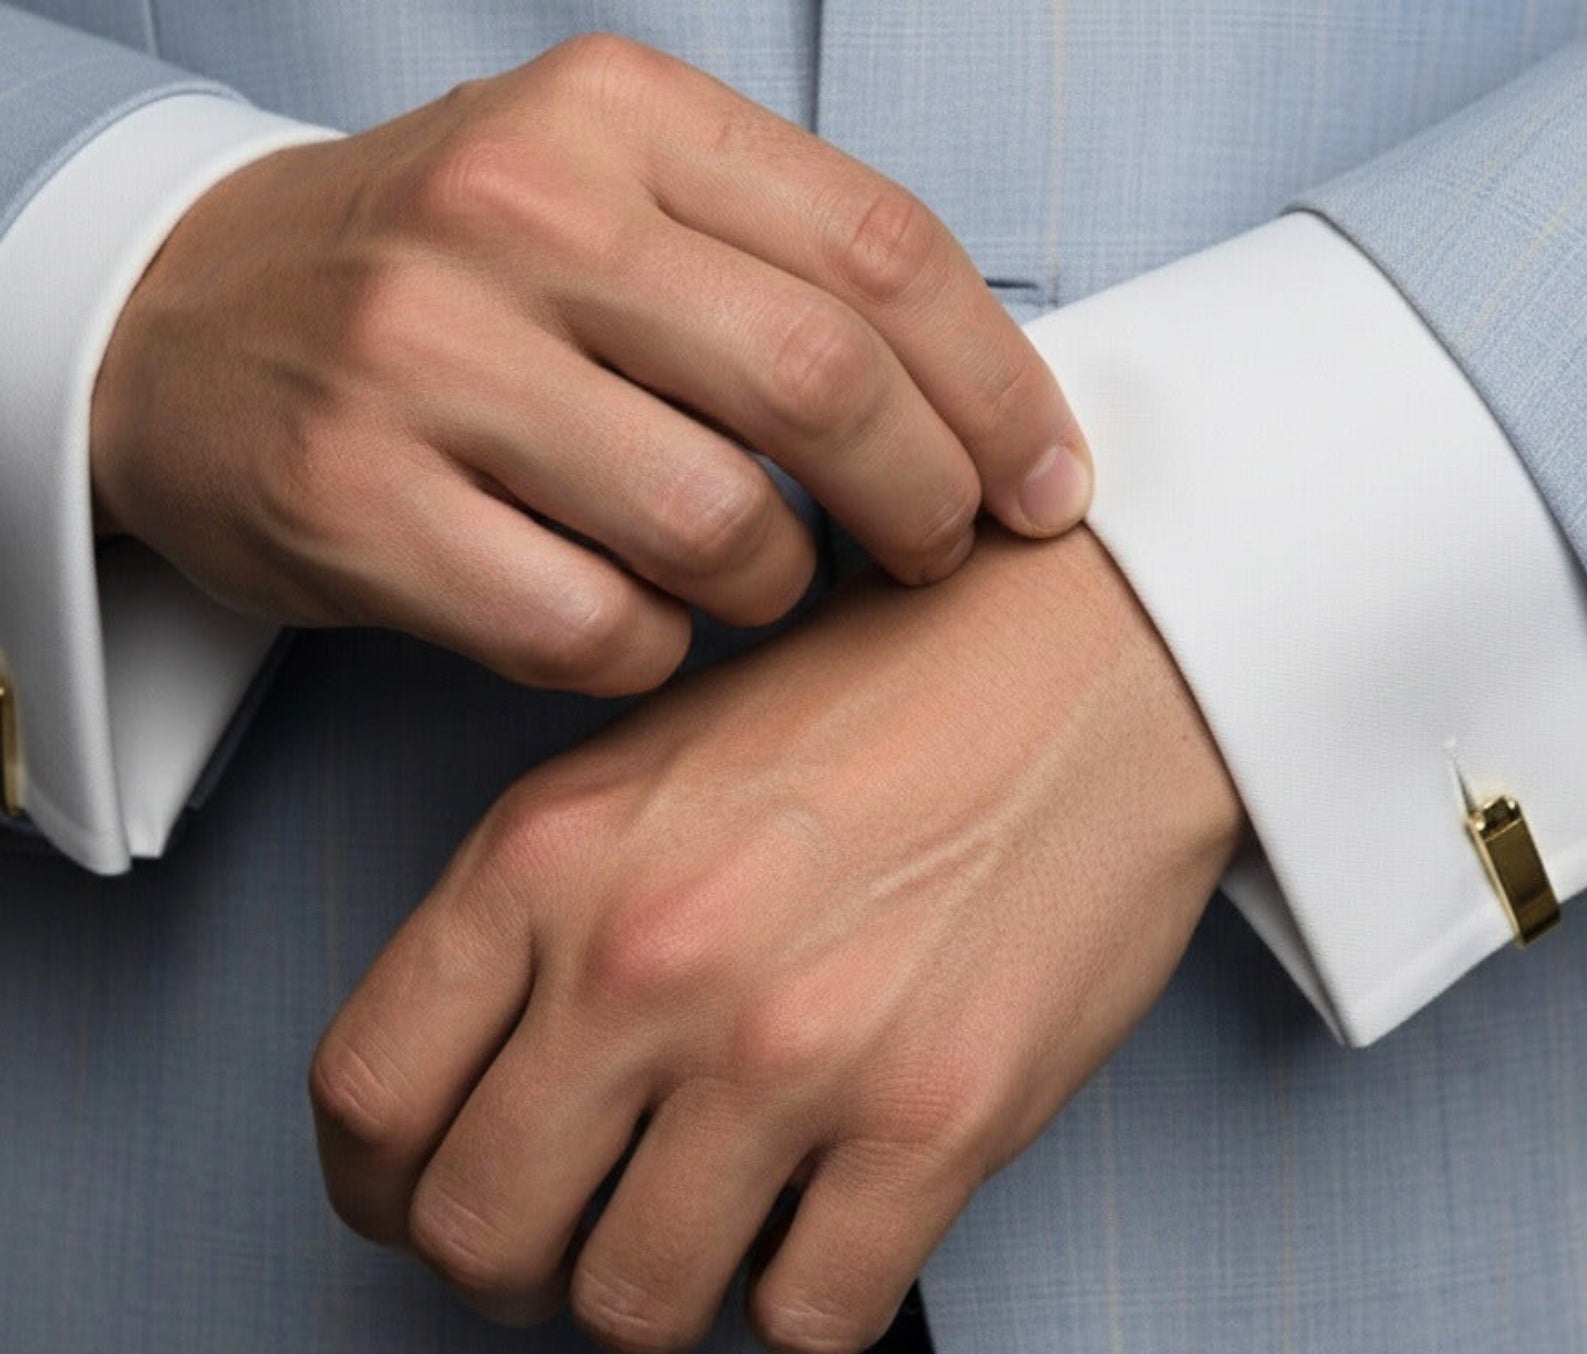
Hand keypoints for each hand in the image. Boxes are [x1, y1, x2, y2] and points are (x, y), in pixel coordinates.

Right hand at [91, 34, 1090, 695]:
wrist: (184, 320)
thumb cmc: (451, 277)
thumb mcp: (608, 189)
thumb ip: (781, 261)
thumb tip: (988, 406)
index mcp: (616, 115)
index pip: (881, 250)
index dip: (1001, 389)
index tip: (1049, 484)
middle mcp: (519, 212)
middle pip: (822, 384)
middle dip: (925, 501)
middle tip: (935, 552)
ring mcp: (424, 357)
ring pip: (718, 527)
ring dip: (778, 589)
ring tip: (757, 581)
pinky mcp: (358, 503)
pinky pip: (596, 628)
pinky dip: (654, 651)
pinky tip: (640, 620)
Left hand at [309, 529, 1243, 1353]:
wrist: (1094, 663)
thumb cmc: (888, 701)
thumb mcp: (652, 759)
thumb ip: (540, 913)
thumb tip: (482, 1087)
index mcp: (551, 855)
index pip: (367, 1094)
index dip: (383, 1184)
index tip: (427, 1197)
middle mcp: (647, 959)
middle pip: (476, 1232)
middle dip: (512, 1270)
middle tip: (573, 1238)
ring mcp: (790, 1050)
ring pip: (632, 1305)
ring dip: (663, 1293)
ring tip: (718, 1228)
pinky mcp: (933, 1121)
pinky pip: (807, 1321)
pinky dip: (807, 1301)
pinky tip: (834, 1221)